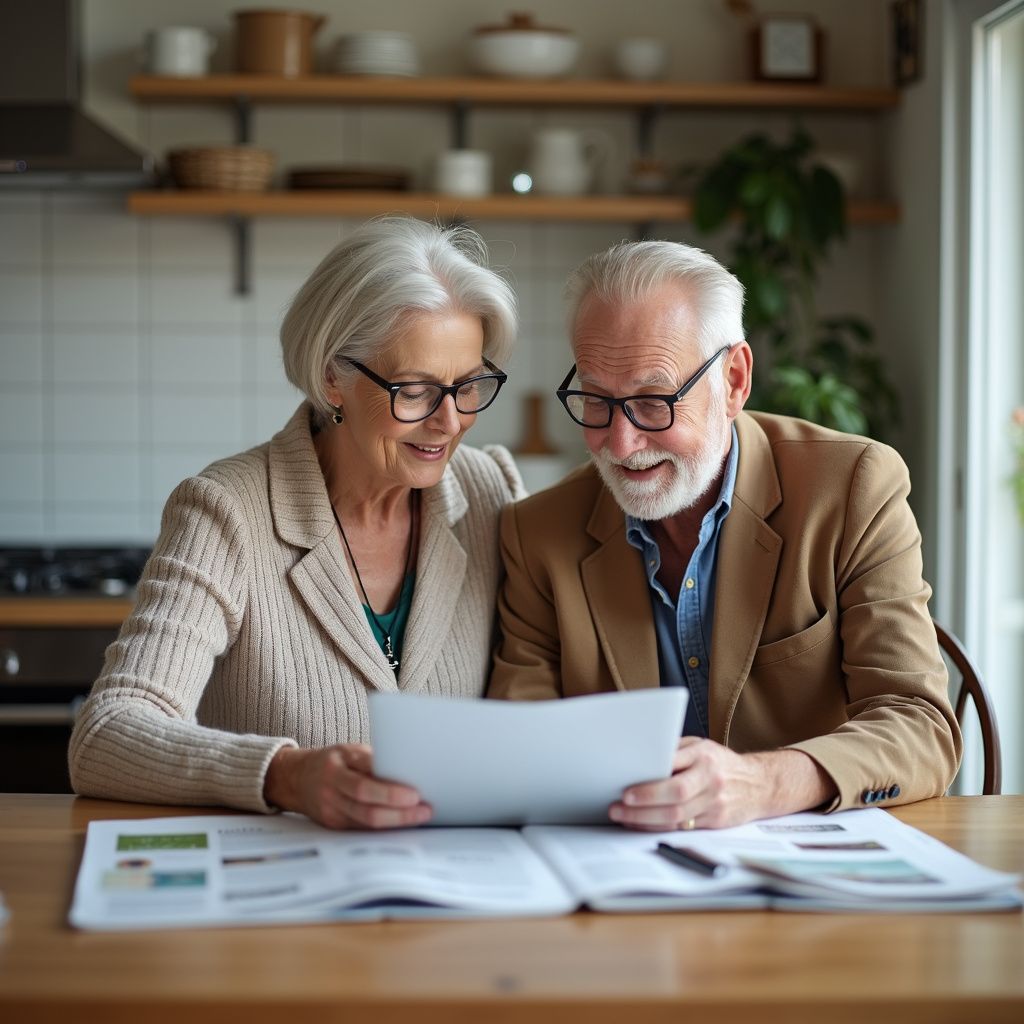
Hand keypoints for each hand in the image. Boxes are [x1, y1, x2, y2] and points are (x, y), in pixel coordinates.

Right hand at [264, 743, 431, 829]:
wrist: (296, 778)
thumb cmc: (333, 760)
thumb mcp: (350, 751)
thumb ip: (373, 761)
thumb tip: (408, 769)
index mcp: (336, 766)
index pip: (364, 783)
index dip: (390, 792)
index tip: (416, 793)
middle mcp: (330, 790)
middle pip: (367, 808)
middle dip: (399, 812)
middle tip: (425, 809)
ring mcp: (330, 811)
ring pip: (365, 823)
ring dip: (396, 822)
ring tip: (421, 816)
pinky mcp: (333, 825)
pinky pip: (361, 829)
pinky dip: (384, 828)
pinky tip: (402, 823)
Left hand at [609, 739, 834, 830]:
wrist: (760, 784)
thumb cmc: (720, 762)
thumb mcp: (700, 746)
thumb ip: (674, 752)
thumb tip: (638, 759)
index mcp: (704, 756)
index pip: (673, 770)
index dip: (649, 784)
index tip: (626, 789)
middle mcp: (711, 780)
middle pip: (675, 797)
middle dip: (642, 805)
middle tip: (618, 807)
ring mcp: (715, 803)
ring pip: (676, 817)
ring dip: (645, 820)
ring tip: (622, 816)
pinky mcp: (716, 821)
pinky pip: (682, 827)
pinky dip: (658, 827)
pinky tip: (641, 824)